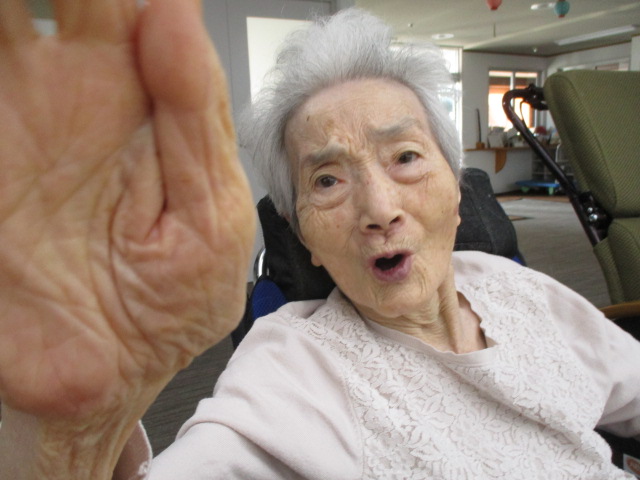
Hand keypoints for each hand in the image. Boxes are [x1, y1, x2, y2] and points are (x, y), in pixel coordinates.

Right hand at [0, 0, 253, 453]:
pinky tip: (7, 29)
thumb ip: (195, 117)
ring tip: (34, 8)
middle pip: (83, 3)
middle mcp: (90, 97)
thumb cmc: (172, 299)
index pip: (156, 14)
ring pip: (17, 23)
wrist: (106, 374)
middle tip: (95, 1)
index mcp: (161, 110)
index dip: (155, 5)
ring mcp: (24, 114)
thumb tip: (175, 13)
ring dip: (22, 8)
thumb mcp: (211, 215)